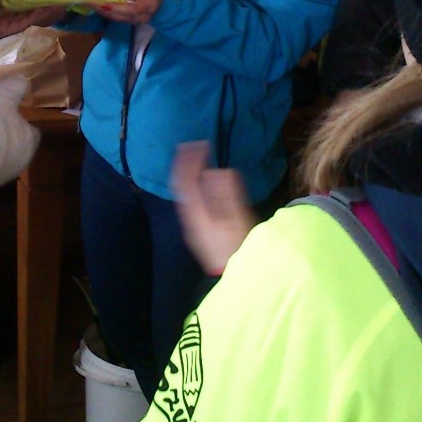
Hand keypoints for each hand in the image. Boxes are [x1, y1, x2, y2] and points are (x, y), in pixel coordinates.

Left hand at [92, 0, 165, 24]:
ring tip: (92, 5)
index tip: (93, 0)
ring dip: (104, 12)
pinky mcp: (136, 19)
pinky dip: (110, 13)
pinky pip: (121, 18)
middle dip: (101, 10)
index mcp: (143, 7)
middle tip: (87, 2)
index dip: (106, 5)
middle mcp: (140, 17)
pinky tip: (102, 8)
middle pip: (117, 16)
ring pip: (118, 19)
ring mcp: (138, 20)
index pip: (121, 9)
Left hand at [171, 142, 254, 273]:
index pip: (186, 180)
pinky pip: (190, 200)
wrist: (235, 278)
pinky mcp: (199, 231)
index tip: (199, 143)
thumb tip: (217, 171)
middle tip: (195, 145)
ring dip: (189, 173)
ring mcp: (193, 225)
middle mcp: (190, 218)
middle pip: (181, 185)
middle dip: (186, 163)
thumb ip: (227, 196)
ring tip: (197, 158)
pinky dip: (194, 185)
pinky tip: (203, 184)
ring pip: (185, 192)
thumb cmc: (239, 249)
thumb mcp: (236, 221)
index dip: (190, 160)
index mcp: (197, 213)